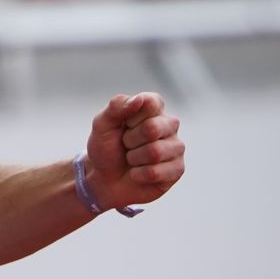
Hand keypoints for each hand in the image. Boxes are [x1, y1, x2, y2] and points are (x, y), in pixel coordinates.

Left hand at [84, 92, 184, 209]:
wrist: (103, 179)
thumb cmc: (105, 148)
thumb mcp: (102, 124)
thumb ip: (117, 106)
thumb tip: (139, 99)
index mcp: (154, 108)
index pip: (150, 102)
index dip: (130, 118)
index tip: (124, 124)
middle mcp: (169, 124)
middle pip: (152, 128)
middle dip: (130, 140)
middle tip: (126, 145)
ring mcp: (176, 147)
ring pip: (155, 152)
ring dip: (133, 159)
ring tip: (132, 159)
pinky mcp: (177, 169)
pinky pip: (155, 173)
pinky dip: (138, 175)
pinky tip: (138, 173)